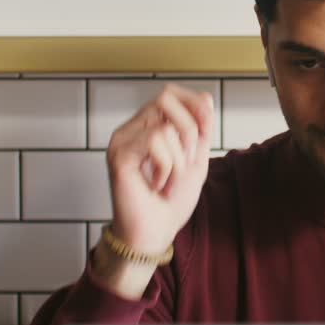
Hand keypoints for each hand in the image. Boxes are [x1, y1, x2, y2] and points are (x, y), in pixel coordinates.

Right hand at [95, 84, 215, 295]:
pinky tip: (157, 183)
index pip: (171, 92)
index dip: (194, 105)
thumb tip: (206, 98)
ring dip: (179, 158)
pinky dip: (167, 165)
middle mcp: (132, 128)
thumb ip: (201, 129)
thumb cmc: (171, 200)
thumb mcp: (196, 158)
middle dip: (189, 129)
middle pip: (166, 97)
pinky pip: (154, 140)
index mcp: (149, 125)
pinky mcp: (119, 154)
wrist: (156, 232)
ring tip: (169, 179)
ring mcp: (122, 140)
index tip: (205, 131)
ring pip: (165, 125)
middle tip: (187, 159)